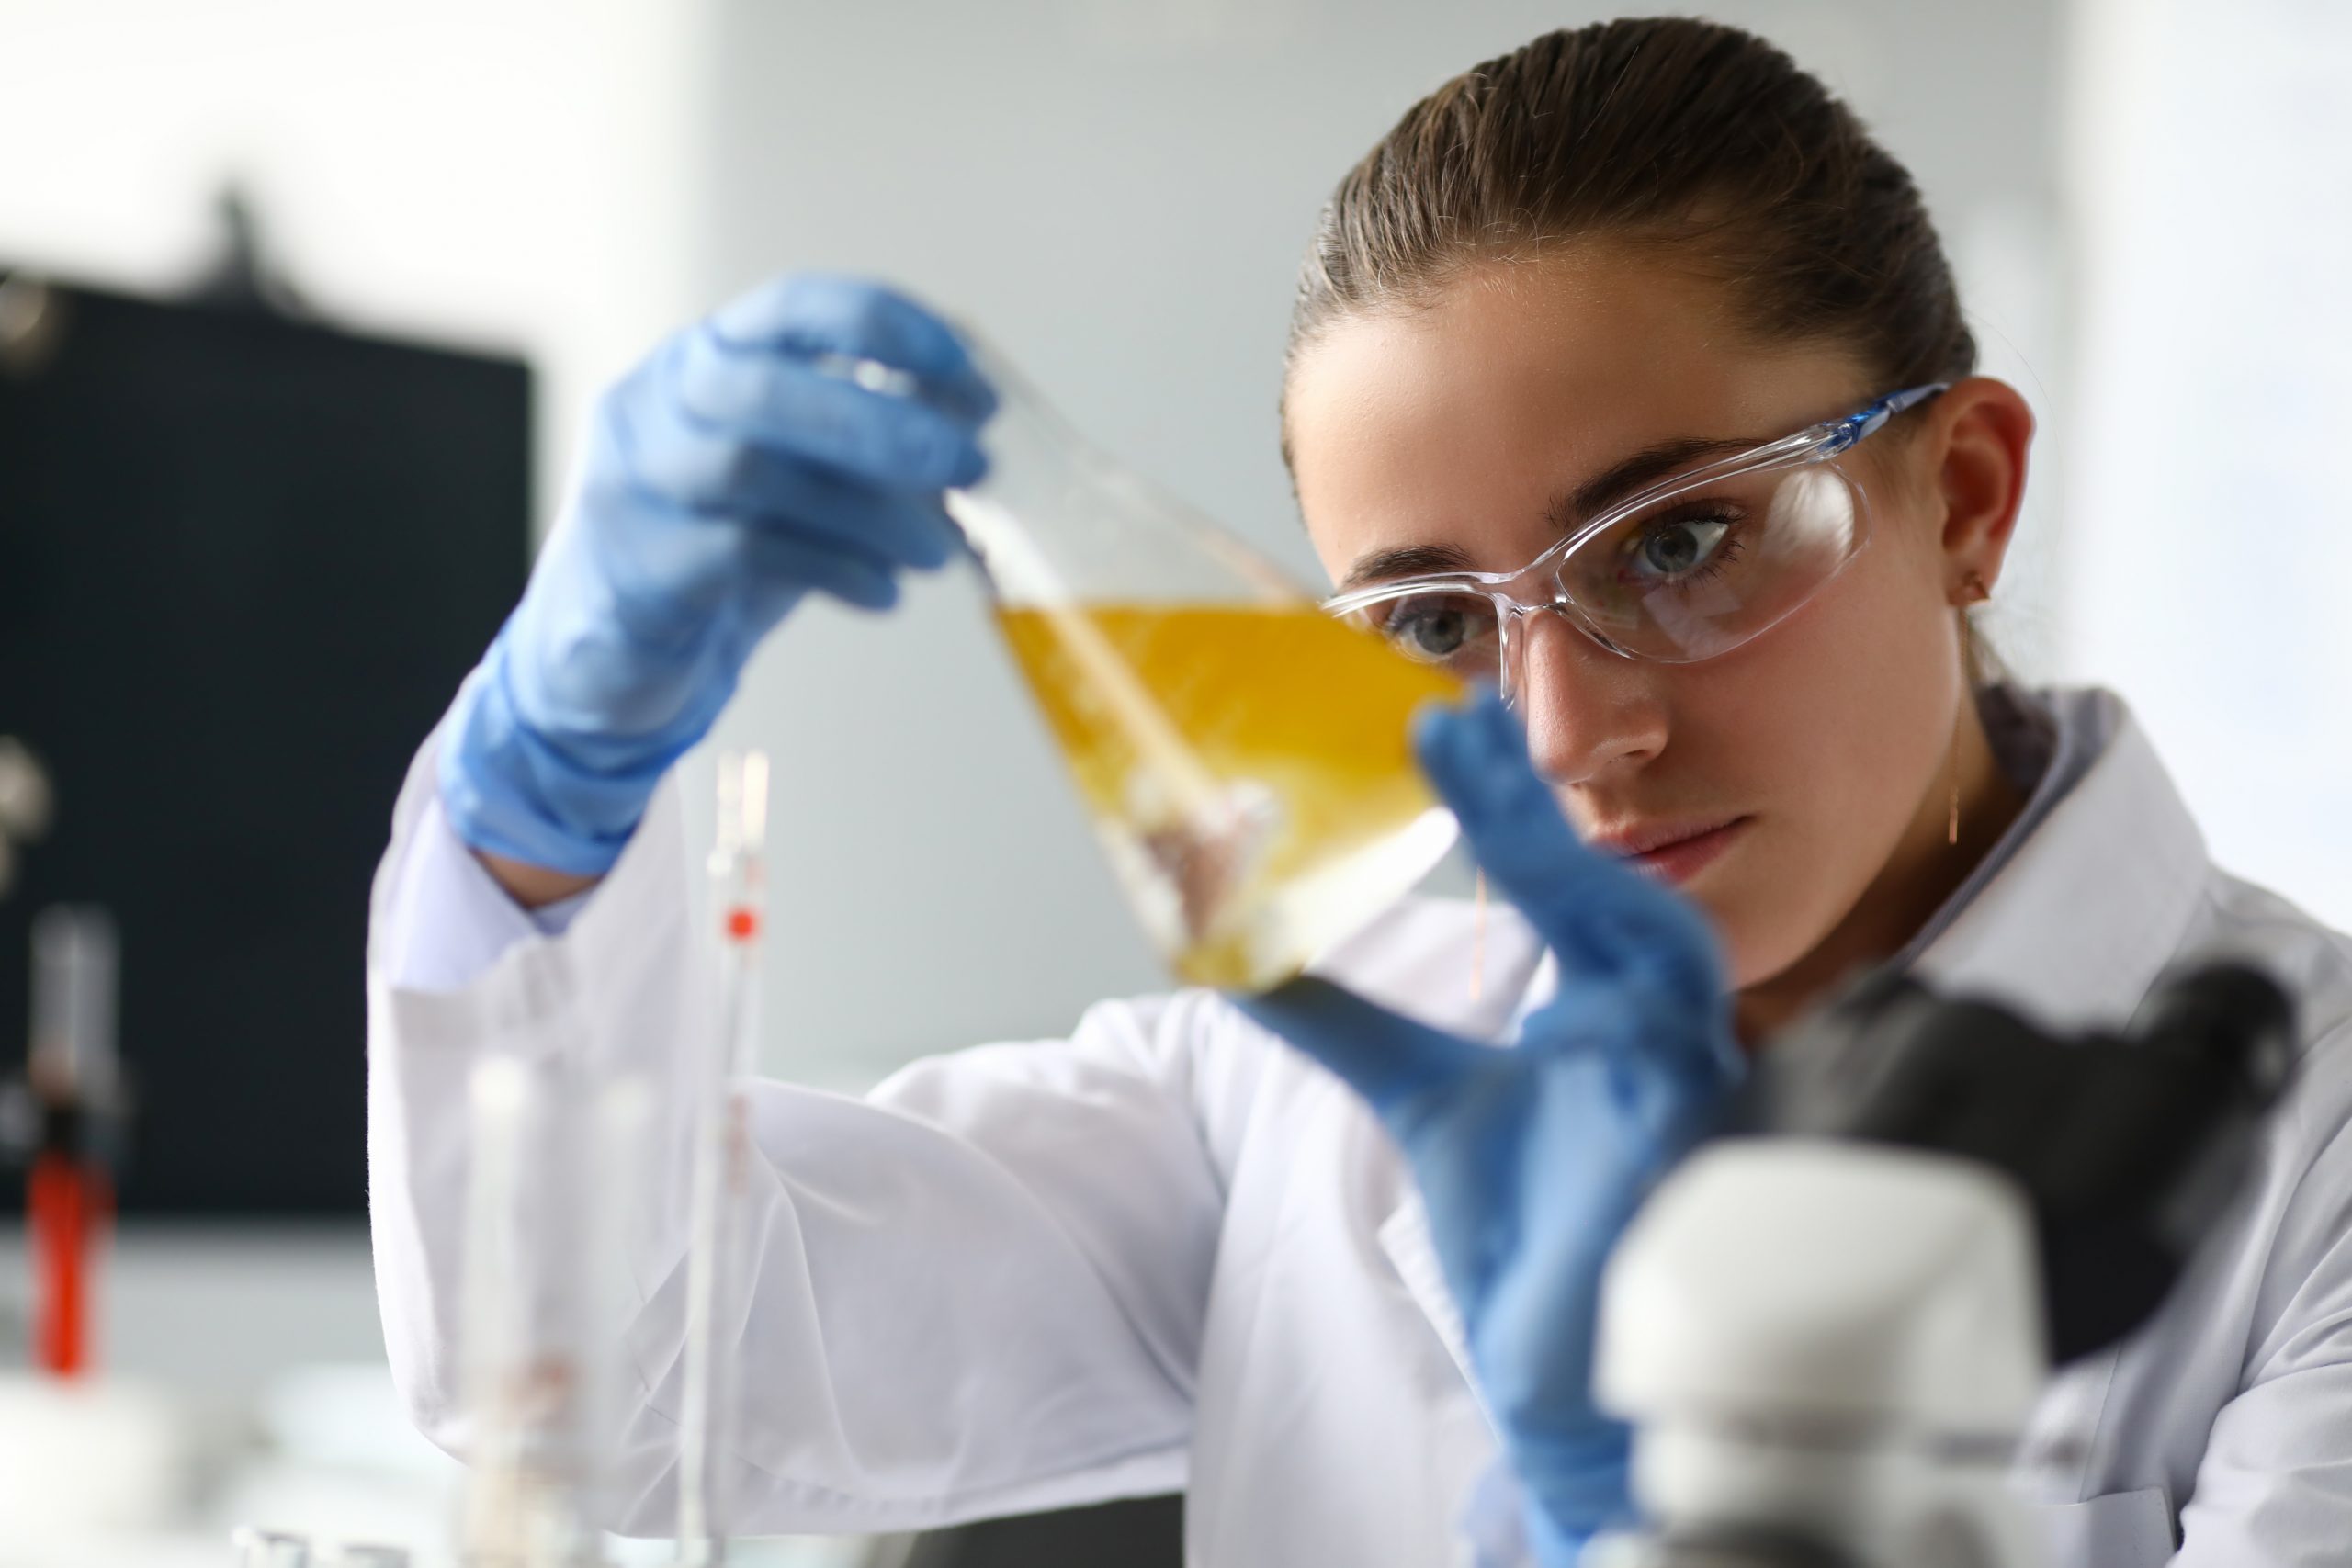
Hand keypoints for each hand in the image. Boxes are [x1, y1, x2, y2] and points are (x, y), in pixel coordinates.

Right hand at [440, 274, 994, 875]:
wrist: (612, 647)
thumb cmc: (717, 542)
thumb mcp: (787, 472)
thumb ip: (856, 441)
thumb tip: (971, 425)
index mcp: (705, 356)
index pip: (795, 306)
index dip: (889, 329)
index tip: (970, 379)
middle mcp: (657, 401)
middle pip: (770, 387)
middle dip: (886, 424)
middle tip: (972, 464)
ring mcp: (634, 480)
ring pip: (757, 471)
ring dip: (871, 513)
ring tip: (936, 553)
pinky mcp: (639, 563)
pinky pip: (744, 554)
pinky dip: (834, 570)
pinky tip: (884, 593)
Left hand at [1236, 691, 1741, 1563]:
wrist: (1583, 1391)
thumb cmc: (1539, 1236)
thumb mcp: (1426, 1101)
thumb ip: (1349, 1021)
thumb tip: (1239, 954)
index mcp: (1607, 1005)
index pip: (1569, 882)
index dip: (1513, 805)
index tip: (1448, 720)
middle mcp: (1659, 1036)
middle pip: (1622, 899)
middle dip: (1541, 818)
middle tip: (1459, 730)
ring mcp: (1683, 1100)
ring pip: (1669, 966)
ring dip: (1580, 881)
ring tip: (1493, 803)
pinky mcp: (1687, 1180)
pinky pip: (1662, 1091)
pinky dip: (1617, 1042)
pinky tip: (1557, 1016)